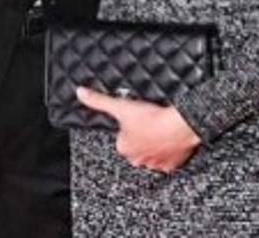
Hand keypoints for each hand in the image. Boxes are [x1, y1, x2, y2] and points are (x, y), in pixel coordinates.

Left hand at [76, 86, 200, 173]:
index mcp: (124, 148)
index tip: (136, 117)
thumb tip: (80, 93)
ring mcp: (155, 164)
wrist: (179, 126)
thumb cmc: (151, 118)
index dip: (129, 126)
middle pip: (136, 147)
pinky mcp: (171, 165)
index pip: (122, 137)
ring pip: (151, 154)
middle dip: (141, 136)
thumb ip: (99, 101)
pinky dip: (169, 151)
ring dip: (154, 144)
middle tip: (149, 122)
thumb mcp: (121, 105)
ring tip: (160, 129)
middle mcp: (138, 160)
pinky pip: (167, 159)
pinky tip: (170, 139)